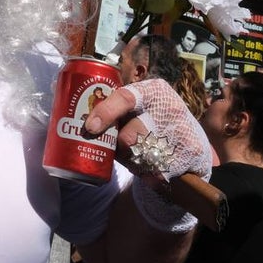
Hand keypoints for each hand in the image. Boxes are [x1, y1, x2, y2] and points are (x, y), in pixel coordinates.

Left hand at [84, 78, 210, 181]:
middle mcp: (170, 106)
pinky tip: (151, 167)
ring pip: (139, 155)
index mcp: (154, 90)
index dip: (105, 112)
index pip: (125, 97)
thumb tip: (71, 114)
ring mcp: (182, 130)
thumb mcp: (140, 107)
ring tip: (137, 155)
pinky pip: (155, 169)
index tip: (90, 127)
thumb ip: (116, 106)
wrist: (192, 145)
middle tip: (118, 146)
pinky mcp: (190, 153)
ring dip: (131, 160)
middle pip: (128, 136)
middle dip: (118, 147)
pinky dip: (147, 172)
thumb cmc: (151, 123)